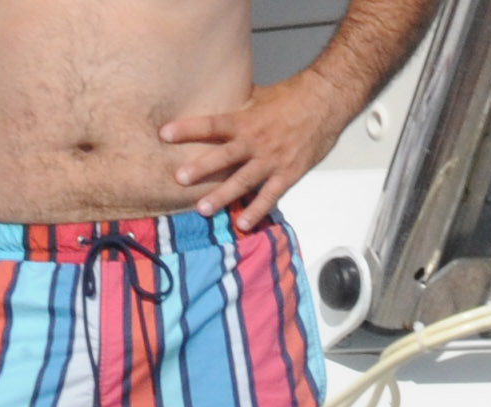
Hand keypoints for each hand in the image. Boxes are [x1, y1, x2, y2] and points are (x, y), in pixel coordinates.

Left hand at [158, 69, 354, 230]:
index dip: (188, 128)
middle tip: (179, 179)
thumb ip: (237, 107)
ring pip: (243, 180)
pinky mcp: (288, 174)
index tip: (165, 134)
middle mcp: (256, 141)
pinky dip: (257, 210)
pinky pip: (270, 196)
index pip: (212, 124)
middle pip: (224, 156)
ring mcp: (271, 160)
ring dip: (222, 196)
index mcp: (246, 120)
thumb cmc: (293, 97)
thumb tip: (214, 105)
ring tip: (202, 209)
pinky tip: (244, 224)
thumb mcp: (259, 97)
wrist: (325, 102)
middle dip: (201, 168)